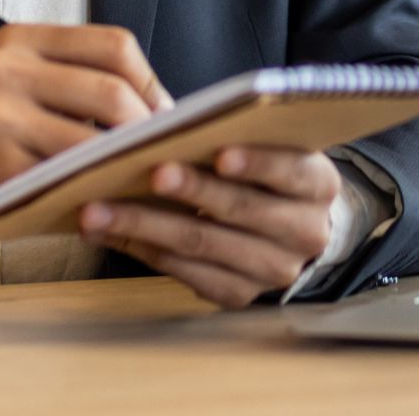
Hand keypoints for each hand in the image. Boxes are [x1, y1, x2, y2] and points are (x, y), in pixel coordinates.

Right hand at [0, 23, 173, 240]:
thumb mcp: (9, 79)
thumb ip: (68, 79)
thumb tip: (150, 106)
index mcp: (20, 40)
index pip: (112, 44)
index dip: (149, 80)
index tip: (161, 110)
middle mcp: (9, 68)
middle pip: (112, 89)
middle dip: (147, 125)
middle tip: (157, 149)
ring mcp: (1, 116)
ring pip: (94, 137)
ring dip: (124, 161)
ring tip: (135, 172)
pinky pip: (66, 176)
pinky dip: (92, 187)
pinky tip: (101, 194)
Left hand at [77, 145, 340, 308]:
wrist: (294, 225)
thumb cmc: (270, 170)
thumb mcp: (274, 144)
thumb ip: (241, 134)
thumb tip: (175, 122)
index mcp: (318, 185)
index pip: (291, 171)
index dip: (257, 163)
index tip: (220, 153)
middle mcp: (304, 233)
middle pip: (240, 210)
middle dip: (190, 190)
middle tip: (150, 171)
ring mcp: (272, 271)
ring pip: (203, 245)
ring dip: (145, 224)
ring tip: (100, 207)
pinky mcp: (239, 295)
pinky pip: (186, 273)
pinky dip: (143, 249)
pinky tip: (109, 231)